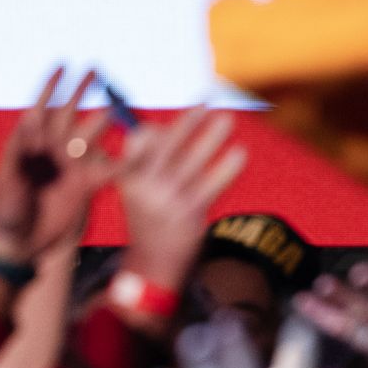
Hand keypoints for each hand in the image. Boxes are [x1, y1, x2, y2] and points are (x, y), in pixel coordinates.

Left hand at [0, 68, 117, 265]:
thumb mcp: (7, 178)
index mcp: (29, 144)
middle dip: (81, 91)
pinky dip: (122, 160)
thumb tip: (30, 116)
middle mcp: (51, 150)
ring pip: (90, 135)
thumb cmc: (7, 210)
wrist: (21, 243)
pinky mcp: (84, 185)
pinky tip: (137, 150)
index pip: (41, 108)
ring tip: (118, 105)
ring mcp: (69, 166)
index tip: (62, 65)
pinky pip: (106, 169)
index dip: (51, 86)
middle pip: (69, 113)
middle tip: (94, 70)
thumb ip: (18, 148)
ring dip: (103, 119)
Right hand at [117, 105, 246, 290]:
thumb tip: (161, 127)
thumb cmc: (145, 215)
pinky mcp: (191, 215)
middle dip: (185, 125)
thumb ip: (145, 160)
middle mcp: (146, 191)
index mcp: (128, 182)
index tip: (149, 128)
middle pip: (167, 150)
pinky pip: (211, 186)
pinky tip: (240, 153)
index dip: (143, 140)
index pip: (134, 152)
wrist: (152, 265)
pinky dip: (226, 169)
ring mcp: (170, 203)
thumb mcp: (134, 189)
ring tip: (227, 118)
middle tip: (203, 103)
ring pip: (193, 163)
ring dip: (211, 138)